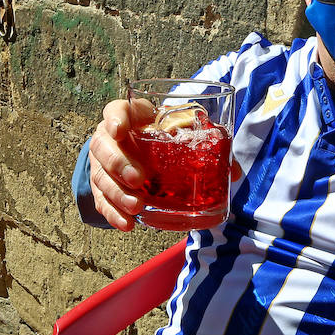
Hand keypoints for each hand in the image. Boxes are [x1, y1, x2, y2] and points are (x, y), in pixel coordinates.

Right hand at [89, 97, 244, 230]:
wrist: (138, 148)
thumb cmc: (162, 135)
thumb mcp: (178, 130)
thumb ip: (203, 143)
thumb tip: (233, 171)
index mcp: (129, 117)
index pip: (115, 111)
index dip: (115, 119)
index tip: (119, 130)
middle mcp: (109, 138)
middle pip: (103, 146)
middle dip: (118, 163)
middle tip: (138, 179)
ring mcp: (102, 163)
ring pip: (100, 176)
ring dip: (117, 193)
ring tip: (136, 206)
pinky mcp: (101, 185)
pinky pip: (101, 200)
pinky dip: (112, 213)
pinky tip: (126, 223)